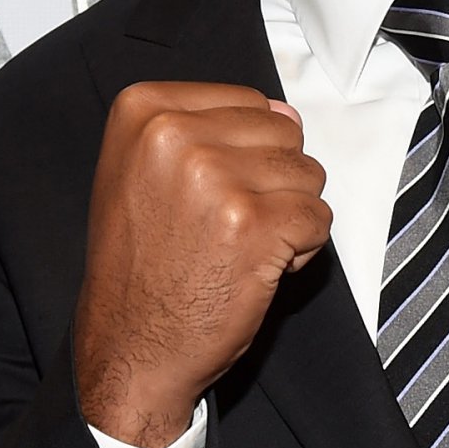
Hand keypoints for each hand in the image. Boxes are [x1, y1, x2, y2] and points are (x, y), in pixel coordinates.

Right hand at [75, 82, 330, 447]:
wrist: (130, 345)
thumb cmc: (140, 267)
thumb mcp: (144, 173)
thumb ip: (210, 131)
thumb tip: (287, 113)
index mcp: (144, 110)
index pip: (249, 102)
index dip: (245, 153)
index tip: (209, 193)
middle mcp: (173, 134)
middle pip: (283, 133)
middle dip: (272, 182)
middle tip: (224, 225)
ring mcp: (214, 177)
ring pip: (307, 174)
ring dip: (287, 216)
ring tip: (236, 246)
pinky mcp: (253, 223)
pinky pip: (318, 217)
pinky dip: (300, 249)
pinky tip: (254, 267)